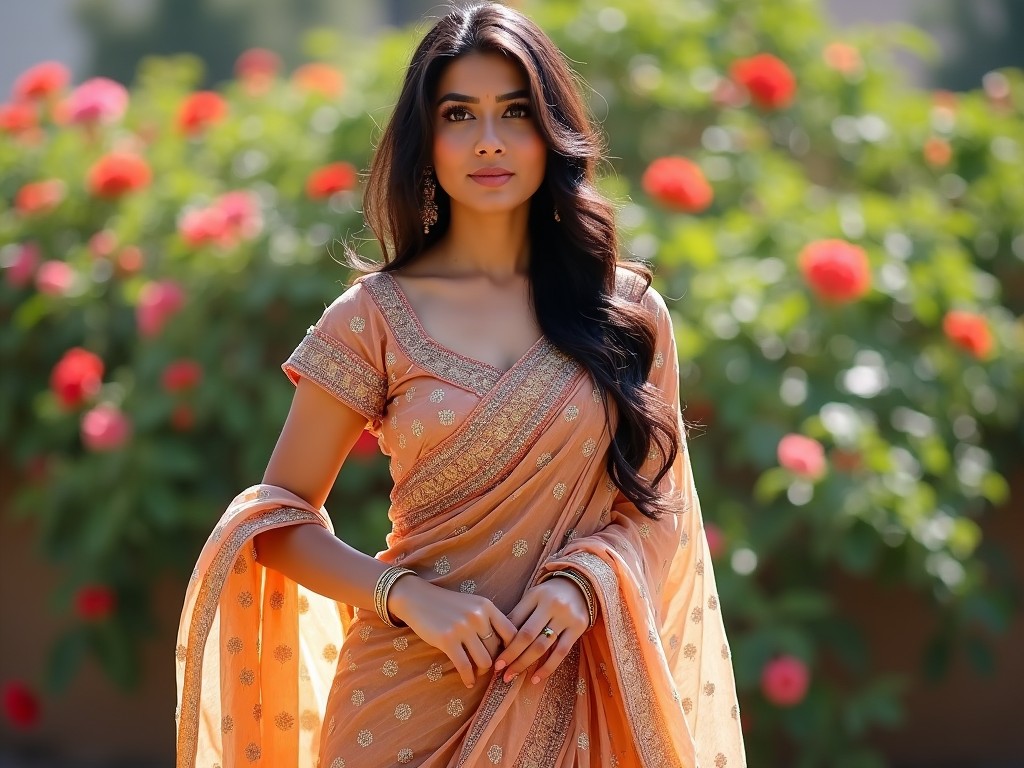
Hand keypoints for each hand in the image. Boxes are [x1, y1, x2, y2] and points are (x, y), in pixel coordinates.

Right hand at [388, 576, 517, 687]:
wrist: (417, 598)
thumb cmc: (448, 605)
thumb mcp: (473, 605)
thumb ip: (489, 621)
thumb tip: (507, 649)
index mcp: (487, 606)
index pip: (511, 633)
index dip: (513, 650)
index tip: (507, 660)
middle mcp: (478, 616)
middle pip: (497, 650)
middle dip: (494, 663)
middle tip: (486, 669)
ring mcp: (462, 628)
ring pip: (484, 661)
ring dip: (481, 671)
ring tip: (476, 673)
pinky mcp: (447, 640)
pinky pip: (464, 666)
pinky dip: (468, 678)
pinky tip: (467, 682)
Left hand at [495, 578, 589, 685]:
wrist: (580, 586)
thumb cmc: (549, 594)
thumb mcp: (532, 597)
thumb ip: (518, 615)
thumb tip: (499, 640)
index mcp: (536, 596)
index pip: (516, 621)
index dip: (504, 641)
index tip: (494, 658)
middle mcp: (552, 605)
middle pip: (528, 635)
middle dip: (512, 656)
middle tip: (499, 671)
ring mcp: (567, 617)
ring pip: (543, 646)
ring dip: (525, 664)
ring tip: (512, 676)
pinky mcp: (579, 628)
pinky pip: (561, 653)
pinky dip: (547, 668)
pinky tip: (536, 679)